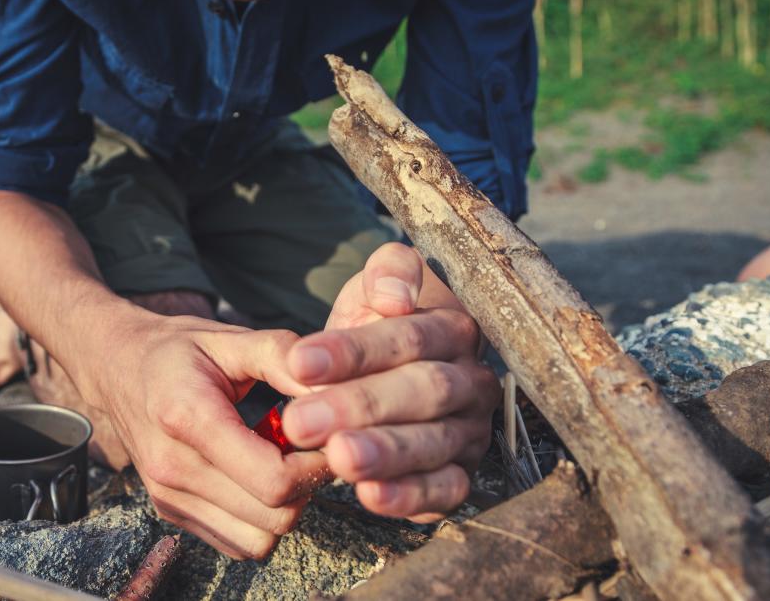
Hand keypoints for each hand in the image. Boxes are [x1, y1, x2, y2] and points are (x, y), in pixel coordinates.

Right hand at [92, 313, 329, 558]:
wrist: (116, 366)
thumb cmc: (178, 350)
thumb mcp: (231, 338)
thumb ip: (284, 357)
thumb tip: (336, 391)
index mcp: (188, 419)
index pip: (274, 480)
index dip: (316, 466)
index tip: (326, 438)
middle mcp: (173, 468)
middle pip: (273, 517)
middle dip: (307, 488)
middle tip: (309, 450)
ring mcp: (168, 497)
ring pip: (259, 541)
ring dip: (284, 509)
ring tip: (282, 462)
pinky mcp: (170, 513)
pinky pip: (236, 542)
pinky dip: (259, 520)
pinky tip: (256, 476)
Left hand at [281, 243, 499, 521]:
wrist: (386, 366)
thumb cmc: (379, 322)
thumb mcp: (377, 284)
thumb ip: (389, 272)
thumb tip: (395, 297)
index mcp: (454, 330)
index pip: (410, 338)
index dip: (354, 352)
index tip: (299, 362)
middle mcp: (470, 382)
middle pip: (423, 391)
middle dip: (360, 407)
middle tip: (301, 421)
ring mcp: (469, 432)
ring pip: (435, 443)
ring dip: (384, 454)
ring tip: (337, 458)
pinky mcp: (459, 476)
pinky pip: (444, 491)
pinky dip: (408, 497)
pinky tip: (368, 495)